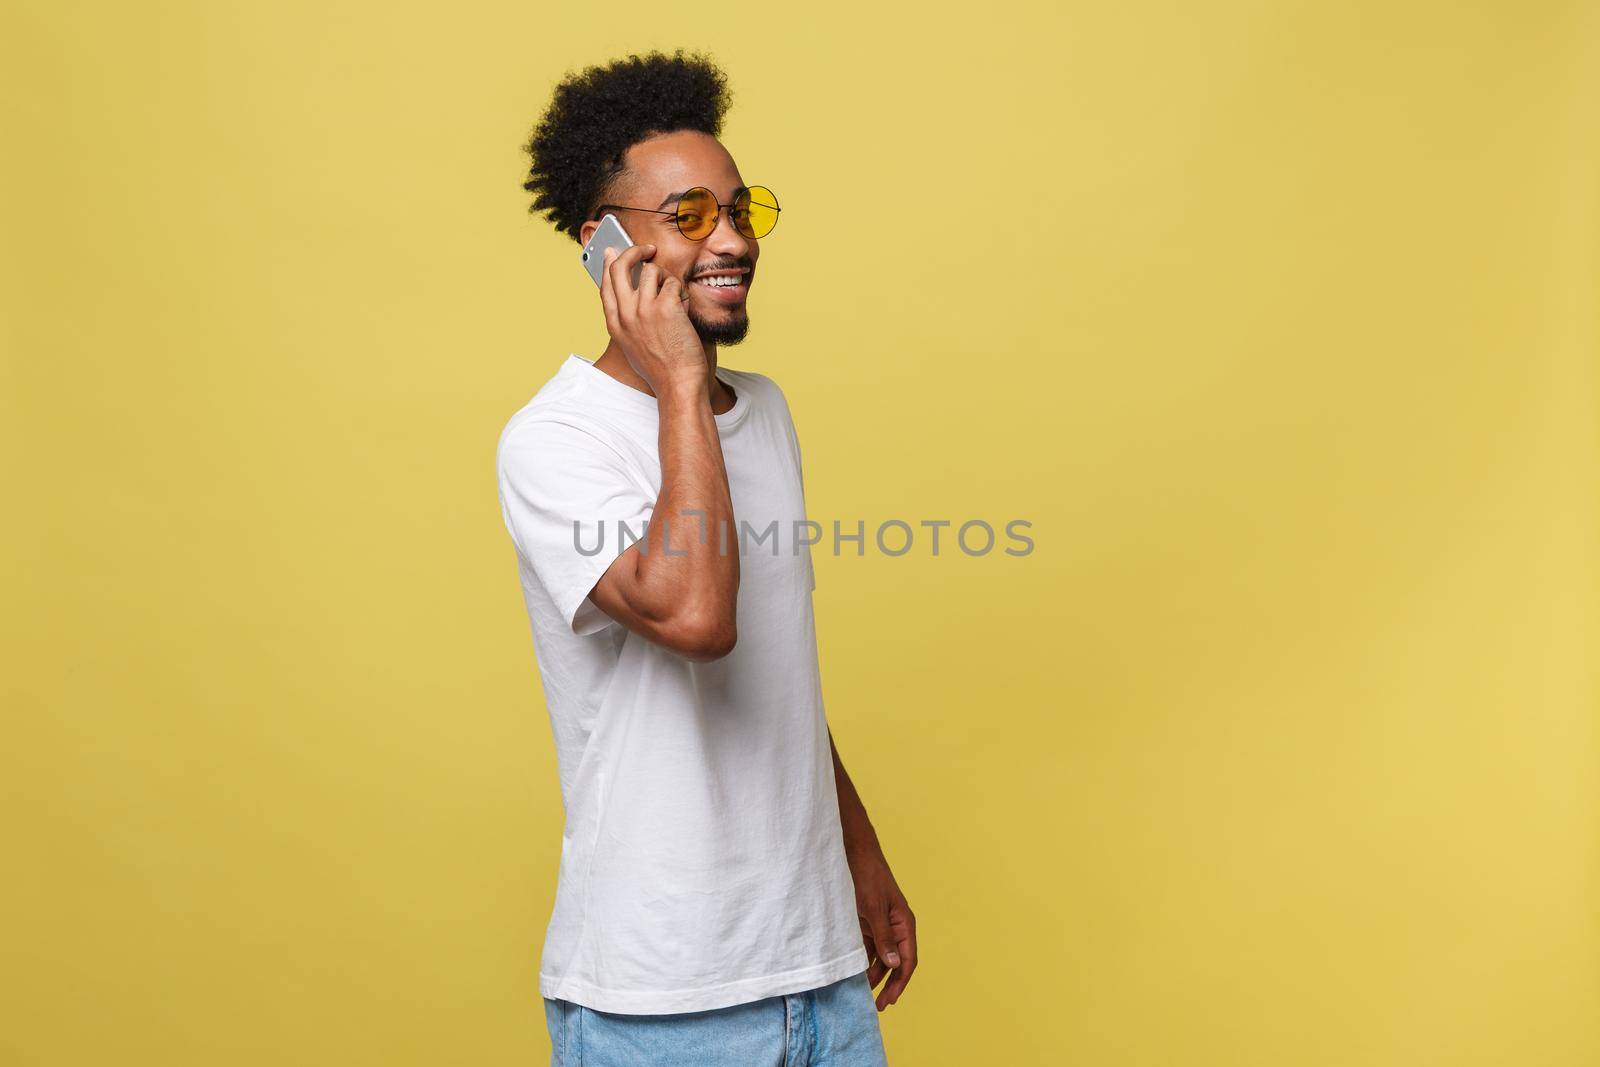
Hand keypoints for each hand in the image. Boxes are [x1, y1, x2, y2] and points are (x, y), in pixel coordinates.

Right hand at [598, 244, 703, 395]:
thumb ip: (628, 321)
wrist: (678, 384)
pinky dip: (681, 292)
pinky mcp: (665, 307)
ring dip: (666, 277)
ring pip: (651, 270)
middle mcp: (625, 314)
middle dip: (634, 251)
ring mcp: (643, 309)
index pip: (605, 283)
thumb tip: (631, 297)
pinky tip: (684, 308)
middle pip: (620, 266)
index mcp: (615, 324)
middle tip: (648, 250)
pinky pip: (673, 283)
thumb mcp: (633, 346)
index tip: (613, 251)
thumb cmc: (661, 368)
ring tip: (675, 295)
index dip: (609, 263)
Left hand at [848, 846, 917, 1010]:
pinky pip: (868, 947)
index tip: (890, 1000)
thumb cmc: (867, 876)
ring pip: (881, 957)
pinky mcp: (867, 921)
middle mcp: (896, 926)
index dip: (900, 982)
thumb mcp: (873, 908)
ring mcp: (881, 924)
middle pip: (896, 962)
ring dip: (875, 974)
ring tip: (864, 993)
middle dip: (889, 984)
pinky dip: (864, 961)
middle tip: (879, 1005)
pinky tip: (856, 973)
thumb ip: (884, 937)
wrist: (853, 851)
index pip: (908, 960)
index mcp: (905, 923)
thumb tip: (894, 966)